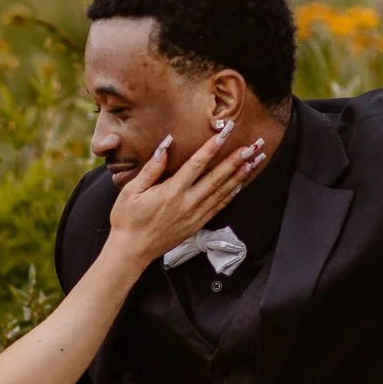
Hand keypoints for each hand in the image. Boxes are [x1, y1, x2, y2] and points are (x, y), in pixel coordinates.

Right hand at [107, 124, 264, 265]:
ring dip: (240, 175)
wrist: (131, 250)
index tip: (226, 133)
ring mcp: (195, 215)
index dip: (212, 147)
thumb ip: (152, 168)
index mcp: (171, 192)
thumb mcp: (131, 191)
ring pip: (223, 192)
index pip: (196, 165)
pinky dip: (232, 194)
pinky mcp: (197, 225)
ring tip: (255, 160)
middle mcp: (187, 203)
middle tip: (253, 145)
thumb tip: (166, 145)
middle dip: (236, 159)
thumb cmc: (127, 219)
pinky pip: (219, 206)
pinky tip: (241, 183)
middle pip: (217, 178)